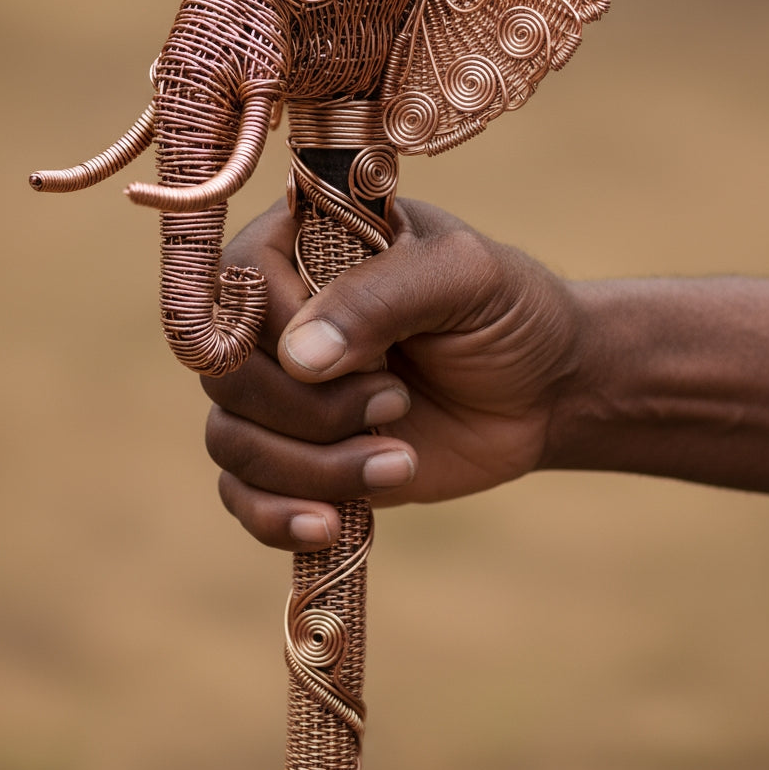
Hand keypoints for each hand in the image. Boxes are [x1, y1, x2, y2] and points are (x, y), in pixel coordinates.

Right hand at [201, 198, 582, 550]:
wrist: (543, 392)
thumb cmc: (507, 313)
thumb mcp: (466, 278)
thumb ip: (382, 297)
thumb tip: (298, 356)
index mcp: (306, 245)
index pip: (239, 279)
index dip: (289, 329)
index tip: (377, 352)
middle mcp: (280, 317)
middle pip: (225, 371)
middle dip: (311, 407)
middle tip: (396, 402)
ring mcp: (284, 391)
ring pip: (231, 438)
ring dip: (311, 466)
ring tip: (399, 461)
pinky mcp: (299, 455)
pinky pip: (243, 492)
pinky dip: (276, 517)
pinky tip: (332, 524)